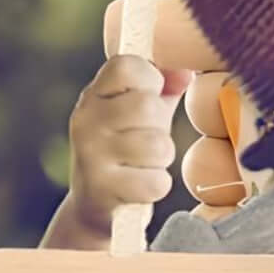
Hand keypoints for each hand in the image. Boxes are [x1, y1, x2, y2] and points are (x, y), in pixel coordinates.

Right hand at [61, 55, 189, 246]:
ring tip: (144, 163)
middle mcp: (85, 119)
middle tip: (147, 139)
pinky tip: (140, 186)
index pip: (127, 66)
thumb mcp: (143, 113)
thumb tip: (188, 70)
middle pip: (147, 107)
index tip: (148, 97)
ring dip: (161, 158)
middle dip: (161, 127)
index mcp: (94, 95)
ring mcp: (89, 154)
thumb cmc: (127, 150)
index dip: (150, 80)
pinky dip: (156, 186)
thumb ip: (165, 85)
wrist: (96, 207)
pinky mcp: (101, 189)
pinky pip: (156, 182)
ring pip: (156, 146)